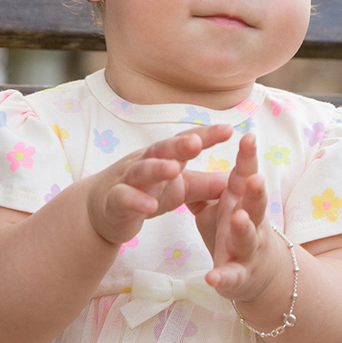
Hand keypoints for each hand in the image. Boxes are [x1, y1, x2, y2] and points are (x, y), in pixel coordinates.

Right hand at [85, 125, 232, 249]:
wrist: (102, 213)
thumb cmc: (146, 193)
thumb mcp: (180, 190)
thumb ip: (206, 185)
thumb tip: (239, 178)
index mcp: (164, 157)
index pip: (186, 142)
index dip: (206, 136)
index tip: (229, 129)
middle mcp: (145, 162)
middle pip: (162, 149)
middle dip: (179, 145)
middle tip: (196, 141)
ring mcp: (127, 180)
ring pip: (141, 170)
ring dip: (157, 168)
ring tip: (174, 168)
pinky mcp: (114, 201)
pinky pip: (124, 198)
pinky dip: (136, 201)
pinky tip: (150, 206)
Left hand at [193, 132, 291, 317]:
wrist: (259, 275)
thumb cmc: (234, 231)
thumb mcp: (221, 206)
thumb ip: (207, 185)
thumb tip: (191, 157)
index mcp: (242, 202)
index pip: (246, 175)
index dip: (248, 157)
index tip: (249, 137)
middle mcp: (250, 222)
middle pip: (255, 205)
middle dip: (256, 192)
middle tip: (255, 179)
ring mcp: (247, 250)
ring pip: (247, 238)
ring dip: (244, 229)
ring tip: (239, 219)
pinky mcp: (238, 277)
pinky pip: (231, 277)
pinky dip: (223, 278)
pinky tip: (213, 278)